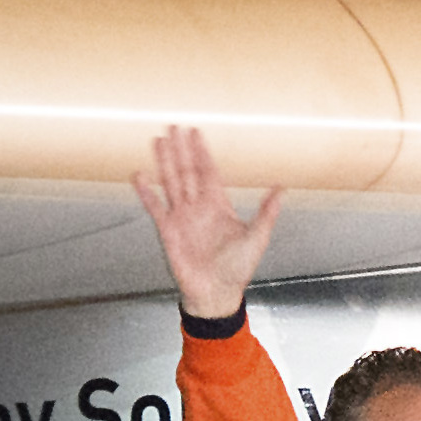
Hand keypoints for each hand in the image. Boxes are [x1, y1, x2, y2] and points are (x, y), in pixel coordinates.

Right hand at [133, 124, 284, 320]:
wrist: (216, 293)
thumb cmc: (237, 270)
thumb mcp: (256, 238)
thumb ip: (266, 212)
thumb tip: (281, 189)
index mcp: (218, 206)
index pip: (208, 172)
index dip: (202, 153)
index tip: (197, 133)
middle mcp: (198, 208)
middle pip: (187, 171)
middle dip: (181, 149)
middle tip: (174, 127)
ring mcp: (182, 218)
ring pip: (171, 182)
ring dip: (165, 162)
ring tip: (158, 141)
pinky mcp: (168, 231)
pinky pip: (155, 207)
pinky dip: (147, 192)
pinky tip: (140, 176)